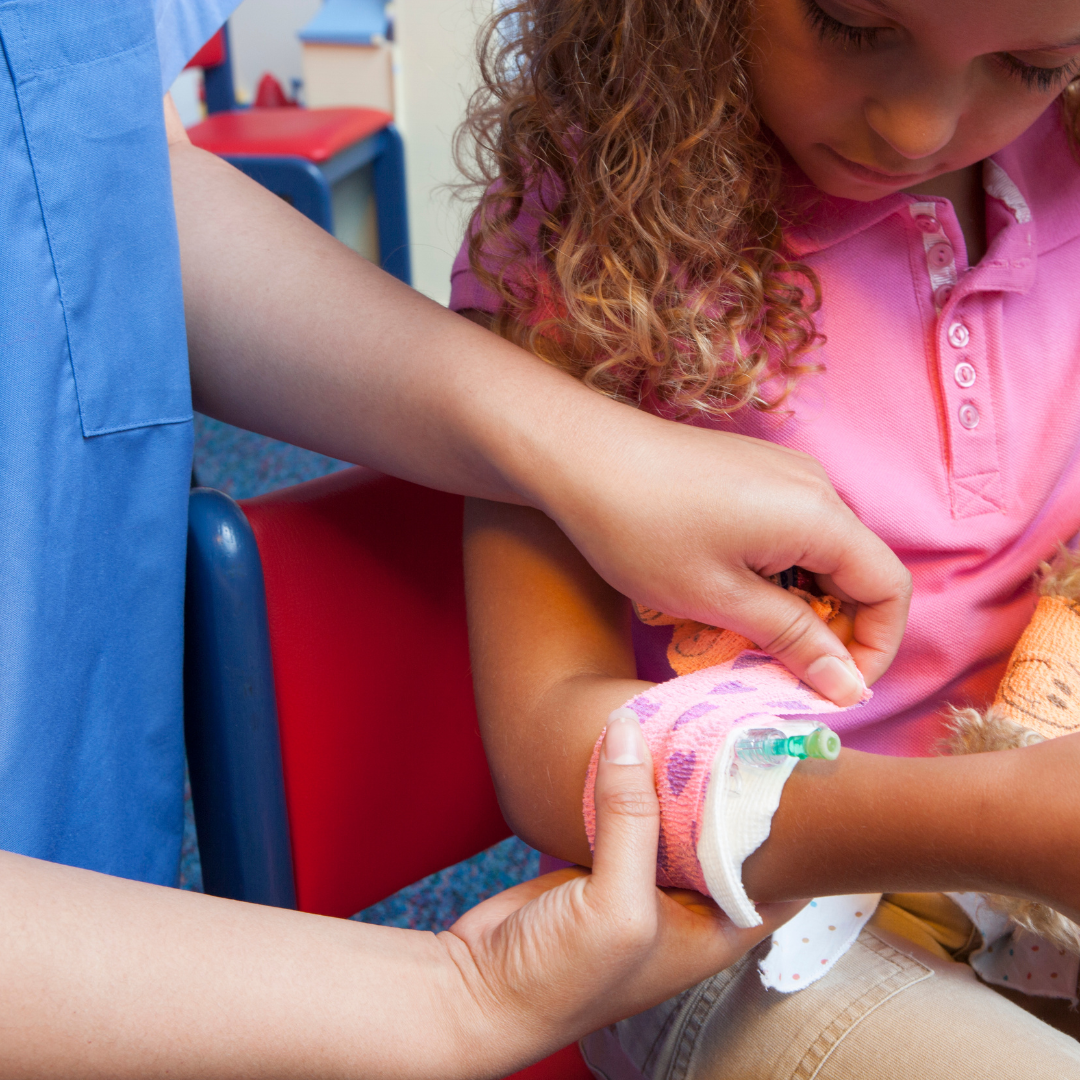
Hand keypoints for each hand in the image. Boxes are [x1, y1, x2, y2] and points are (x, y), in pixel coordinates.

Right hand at [441, 715, 803, 1073]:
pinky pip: (627, 811)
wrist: (482, 990)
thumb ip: (630, 817)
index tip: (795, 769)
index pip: (784, 878)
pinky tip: (639, 742)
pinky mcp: (600, 861)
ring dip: (677, 779)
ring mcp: (643, 881)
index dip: (797, 830)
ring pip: (676, 818)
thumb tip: (629, 729)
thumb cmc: (563, 978)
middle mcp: (690, 906)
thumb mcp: (614, 904)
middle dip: (733, 788)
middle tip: (741, 726)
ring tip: (696, 722)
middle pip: (727, 836)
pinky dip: (631, 781)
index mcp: (718, 931)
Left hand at [540, 416, 910, 705]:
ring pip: (820, 556)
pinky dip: (777, 575)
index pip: (889, 589)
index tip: (834, 690)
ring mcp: (784, 474)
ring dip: (799, 606)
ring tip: (745, 638)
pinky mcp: (754, 473)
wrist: (579, 456)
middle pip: (857, 572)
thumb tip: (849, 686)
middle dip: (832, 631)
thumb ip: (793, 640)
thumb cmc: (641, 529)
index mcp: (819, 515)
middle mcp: (815, 486)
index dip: (875, 649)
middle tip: (781, 673)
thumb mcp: (719, 599)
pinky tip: (730, 595)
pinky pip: (790, 533)